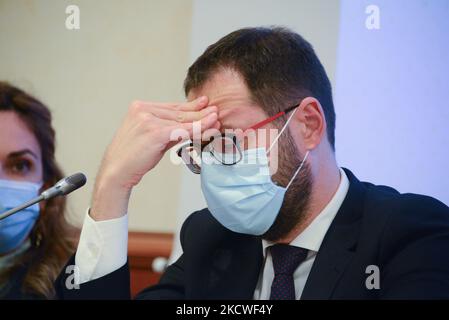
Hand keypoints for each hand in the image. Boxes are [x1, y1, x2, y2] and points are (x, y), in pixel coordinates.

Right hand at [91, 96, 218, 219]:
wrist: (117, 171)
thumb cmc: (133, 157)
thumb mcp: (152, 138)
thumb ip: (169, 130)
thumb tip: (190, 127)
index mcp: (140, 107)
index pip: (171, 107)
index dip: (190, 107)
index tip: (205, 104)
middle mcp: (143, 110)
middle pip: (178, 112)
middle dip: (199, 113)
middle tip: (216, 112)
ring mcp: (148, 119)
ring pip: (182, 121)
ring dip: (201, 121)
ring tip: (216, 121)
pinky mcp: (154, 132)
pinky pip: (181, 131)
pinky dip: (196, 131)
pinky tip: (207, 131)